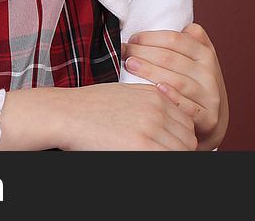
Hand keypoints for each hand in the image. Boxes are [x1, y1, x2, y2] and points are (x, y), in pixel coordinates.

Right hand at [58, 83, 196, 150]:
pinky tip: (141, 155)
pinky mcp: (141, 146)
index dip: (178, 137)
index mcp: (155, 96)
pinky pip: (166, 158)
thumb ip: (151, 103)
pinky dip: (160, 159)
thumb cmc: (90, 106)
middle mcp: (157, 109)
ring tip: (147, 154)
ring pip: (181, 151)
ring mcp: (150, 127)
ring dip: (169, 155)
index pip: (186, 122)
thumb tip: (169, 123)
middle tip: (158, 151)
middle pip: (187, 138)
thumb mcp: (126, 94)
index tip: (166, 145)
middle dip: (178, 149)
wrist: (66, 113)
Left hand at [123, 23, 227, 150]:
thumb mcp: (195, 58)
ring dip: (149, 72)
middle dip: (143, 53)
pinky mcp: (209, 118)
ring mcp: (210, 95)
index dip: (150, 38)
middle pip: (171, 58)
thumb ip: (185, 40)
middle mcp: (209, 72)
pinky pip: (188, 107)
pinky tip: (156, 90)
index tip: (132, 39)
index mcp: (205, 53)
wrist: (212, 119)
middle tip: (123, 52)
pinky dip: (171, 97)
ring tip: (130, 65)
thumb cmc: (194, 83)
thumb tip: (162, 20)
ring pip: (176, 80)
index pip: (175, 40)